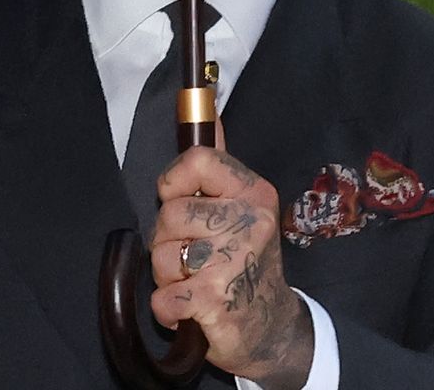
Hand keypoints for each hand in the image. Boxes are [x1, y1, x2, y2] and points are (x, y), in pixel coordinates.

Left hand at [148, 145, 313, 389]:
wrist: (272, 328)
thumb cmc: (243, 261)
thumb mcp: (240, 206)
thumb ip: (216, 163)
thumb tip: (207, 106)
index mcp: (254, 194)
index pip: (197, 160)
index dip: (174, 182)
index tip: (181, 200)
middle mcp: (251, 223)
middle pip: (169, 212)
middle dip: (168, 240)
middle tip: (197, 257)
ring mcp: (235, 262)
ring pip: (161, 255)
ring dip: (168, 275)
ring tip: (197, 281)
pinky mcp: (217, 301)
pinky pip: (163, 296)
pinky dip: (166, 308)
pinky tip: (188, 311)